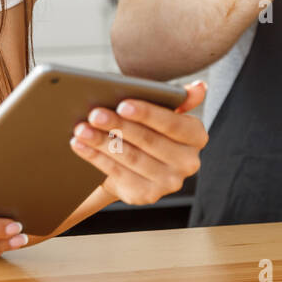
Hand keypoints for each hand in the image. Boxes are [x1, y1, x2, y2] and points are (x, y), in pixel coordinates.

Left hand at [69, 80, 209, 204]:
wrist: (137, 164)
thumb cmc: (150, 129)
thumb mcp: (164, 112)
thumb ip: (180, 99)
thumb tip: (200, 87)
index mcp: (196, 137)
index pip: (173, 123)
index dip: (147, 114)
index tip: (122, 104)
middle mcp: (189, 163)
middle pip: (149, 141)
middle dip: (119, 126)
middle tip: (94, 114)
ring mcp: (168, 183)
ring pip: (131, 158)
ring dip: (102, 142)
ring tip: (81, 129)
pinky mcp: (146, 195)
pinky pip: (118, 173)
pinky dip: (96, 158)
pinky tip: (80, 145)